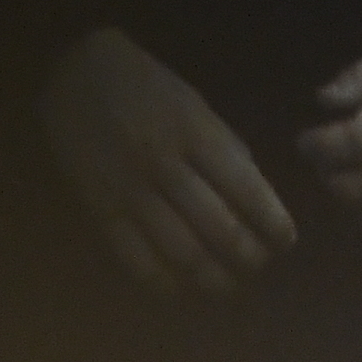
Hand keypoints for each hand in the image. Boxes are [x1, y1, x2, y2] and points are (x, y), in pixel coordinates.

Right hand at [42, 27, 295, 295]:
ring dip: (212, 278)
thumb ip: (224, 150)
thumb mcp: (195, 105)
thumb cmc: (146, 86)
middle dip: (247, 257)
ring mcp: (131, 191)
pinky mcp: (102, 210)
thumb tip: (255, 201)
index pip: (246, 190)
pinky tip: (182, 288)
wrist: (76, 74)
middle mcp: (166, 165)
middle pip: (219, 229)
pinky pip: (136, 259)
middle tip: (258, 264)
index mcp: (196, 133)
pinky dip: (164, 283)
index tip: (285, 240)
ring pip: (182, 252)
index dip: (272, 223)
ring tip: (228, 284)